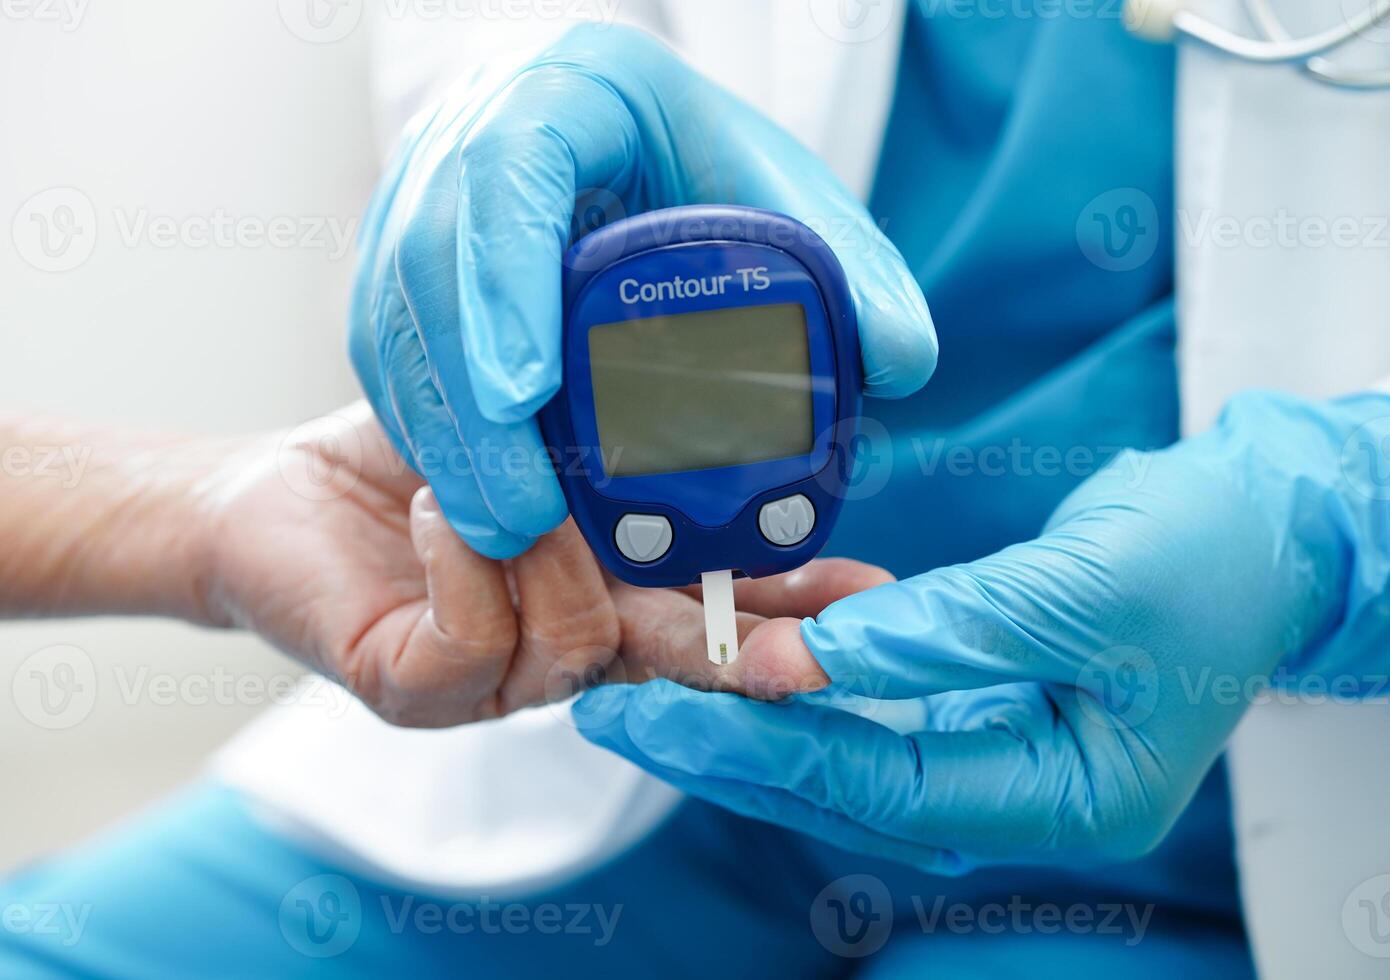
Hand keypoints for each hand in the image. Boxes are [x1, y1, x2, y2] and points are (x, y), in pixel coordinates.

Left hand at [201, 403, 892, 726]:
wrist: (277, 492)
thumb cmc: (415, 448)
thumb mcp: (540, 416)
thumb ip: (625, 418)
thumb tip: (730, 364)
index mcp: (614, 586)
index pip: (725, 608)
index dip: (797, 602)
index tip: (867, 585)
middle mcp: (570, 646)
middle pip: (682, 666)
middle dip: (749, 650)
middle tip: (811, 643)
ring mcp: (498, 681)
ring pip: (579, 647)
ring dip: (554, 550)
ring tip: (509, 471)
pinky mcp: (416, 688)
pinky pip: (472, 644)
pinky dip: (465, 565)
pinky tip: (442, 506)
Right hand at [349, 23, 935, 558]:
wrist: (625, 142)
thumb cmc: (696, 161)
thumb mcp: (783, 196)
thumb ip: (850, 273)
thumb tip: (902, 359)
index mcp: (565, 92)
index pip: (507, 169)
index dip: (506, 280)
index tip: (529, 386)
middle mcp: (473, 136)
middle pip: (432, 259)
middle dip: (468, 395)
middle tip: (520, 510)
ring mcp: (420, 196)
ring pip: (393, 314)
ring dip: (443, 430)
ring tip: (500, 526)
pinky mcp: (399, 256)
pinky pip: (388, 344)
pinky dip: (429, 423)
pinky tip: (474, 486)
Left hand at [577, 392, 1389, 871]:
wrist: (1263, 526)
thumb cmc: (1209, 558)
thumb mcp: (1081, 588)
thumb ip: (944, 632)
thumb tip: (806, 656)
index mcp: (1063, 798)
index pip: (878, 788)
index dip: (762, 750)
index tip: (660, 717)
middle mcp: (1018, 796)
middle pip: (842, 788)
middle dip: (727, 749)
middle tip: (617, 710)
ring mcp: (995, 754)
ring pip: (842, 756)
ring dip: (749, 719)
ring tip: (651, 685)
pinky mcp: (975, 708)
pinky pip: (867, 712)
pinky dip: (802, 683)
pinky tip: (737, 652)